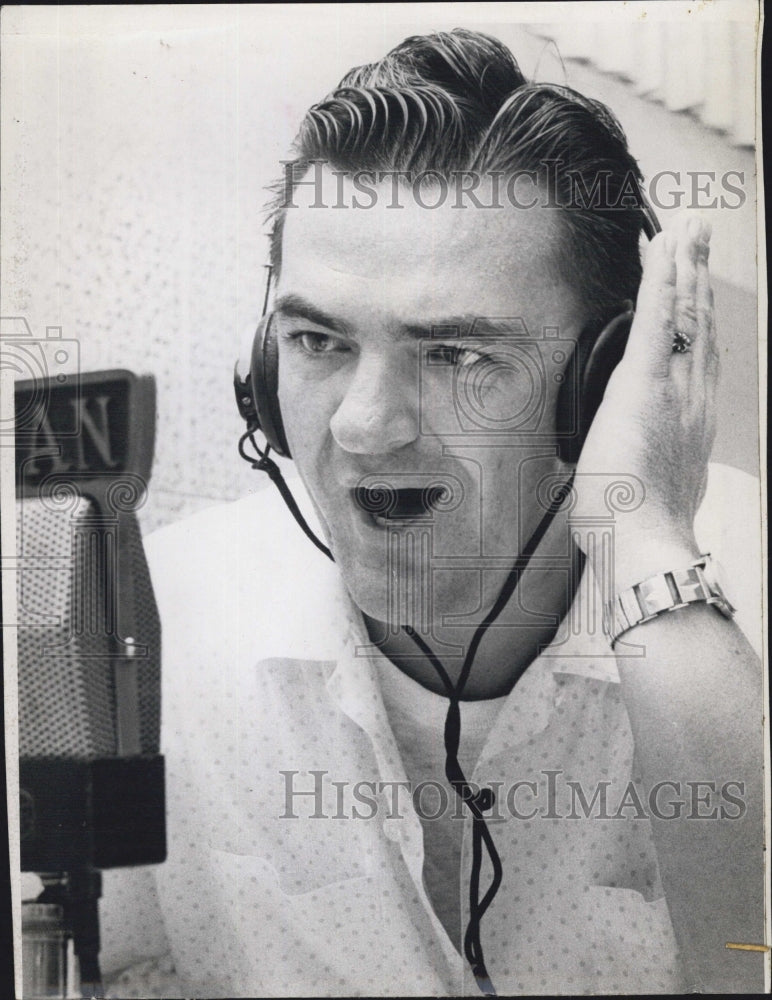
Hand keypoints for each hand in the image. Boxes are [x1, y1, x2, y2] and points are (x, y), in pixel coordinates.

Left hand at [570, 213, 718, 580]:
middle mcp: (695, 398)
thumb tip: (647, 457)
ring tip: (683, 231)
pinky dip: (659, 284)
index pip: (696, 352)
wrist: (643, 544)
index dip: (695, 312)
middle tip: (696, 235)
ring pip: (683, 314)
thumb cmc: (639, 525)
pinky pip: (654, 323)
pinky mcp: (645, 386)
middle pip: (699, 322)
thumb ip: (657, 460)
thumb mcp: (656, 485)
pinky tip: (659, 253)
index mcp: (693, 420)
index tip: (692, 283)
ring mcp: (675, 389)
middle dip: (697, 274)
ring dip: (682, 267)